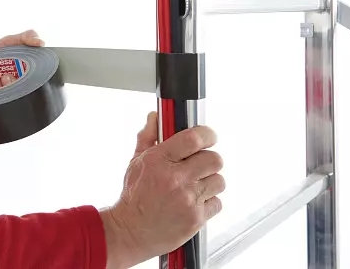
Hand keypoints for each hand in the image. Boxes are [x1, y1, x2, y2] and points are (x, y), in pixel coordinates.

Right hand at [100, 112, 224, 268]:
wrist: (130, 232)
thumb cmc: (133, 197)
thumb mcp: (135, 162)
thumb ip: (147, 137)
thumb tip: (155, 117)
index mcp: (159, 160)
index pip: (194, 138)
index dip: (207, 134)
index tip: (209, 136)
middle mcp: (176, 178)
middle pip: (214, 159)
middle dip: (209, 161)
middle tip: (200, 166)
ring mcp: (188, 199)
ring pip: (219, 181)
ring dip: (210, 182)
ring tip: (195, 187)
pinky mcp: (196, 218)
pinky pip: (217, 203)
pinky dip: (209, 203)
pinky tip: (194, 203)